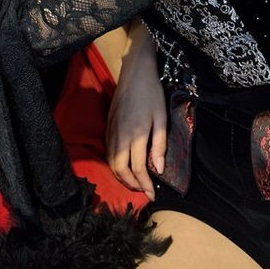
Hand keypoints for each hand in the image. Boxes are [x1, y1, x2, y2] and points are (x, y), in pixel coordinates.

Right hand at [106, 26, 166, 198]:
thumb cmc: (152, 94)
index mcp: (136, 135)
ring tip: (135, 182)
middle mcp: (120, 136)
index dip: (145, 185)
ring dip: (122, 176)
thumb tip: (159, 170)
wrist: (134, 73)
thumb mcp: (161, 119)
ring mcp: (112, 131)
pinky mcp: (108, 127)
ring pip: (112, 162)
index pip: (138, 169)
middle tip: (144, 190)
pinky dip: (115, 165)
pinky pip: (108, 152)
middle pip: (121, 169)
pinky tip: (124, 166)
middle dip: (132, 184)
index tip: (153, 195)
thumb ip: (159, 145)